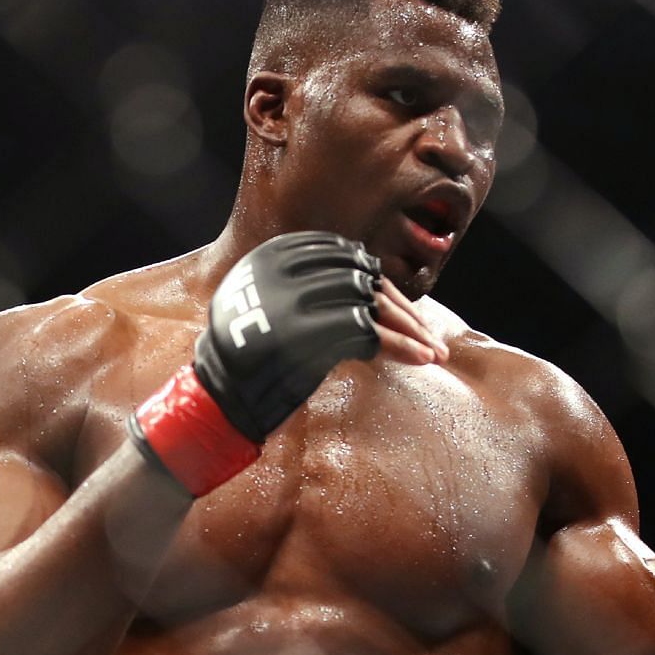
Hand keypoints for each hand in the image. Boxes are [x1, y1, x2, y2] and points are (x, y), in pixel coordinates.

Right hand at [130, 231, 448, 496]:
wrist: (218, 399)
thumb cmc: (255, 357)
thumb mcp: (277, 304)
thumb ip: (313, 287)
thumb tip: (374, 285)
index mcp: (276, 255)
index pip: (348, 261)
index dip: (384, 289)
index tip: (408, 314)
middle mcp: (284, 271)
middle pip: (366, 283)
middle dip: (405, 313)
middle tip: (431, 338)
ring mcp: (293, 300)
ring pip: (373, 306)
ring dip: (412, 332)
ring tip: (436, 353)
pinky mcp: (305, 333)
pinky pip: (369, 334)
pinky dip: (402, 348)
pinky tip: (424, 360)